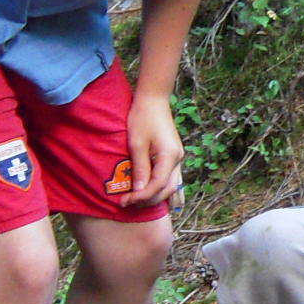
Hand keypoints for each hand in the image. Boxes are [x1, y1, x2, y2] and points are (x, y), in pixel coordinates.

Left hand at [122, 91, 183, 206]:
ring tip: (135, 199)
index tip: (125, 201)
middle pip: (166, 189)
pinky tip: (144, 188)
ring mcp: (177, 157)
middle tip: (128, 203)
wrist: (153, 100)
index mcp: (170, 156)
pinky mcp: (173, 155)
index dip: (141, 197)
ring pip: (169, 185)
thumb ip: (139, 169)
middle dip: (148, 200)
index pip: (157, 185)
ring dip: (154, 195)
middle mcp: (177, 159)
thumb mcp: (137, 144)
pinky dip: (157, 186)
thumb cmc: (142, 118)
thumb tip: (139, 191)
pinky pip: (168, 176)